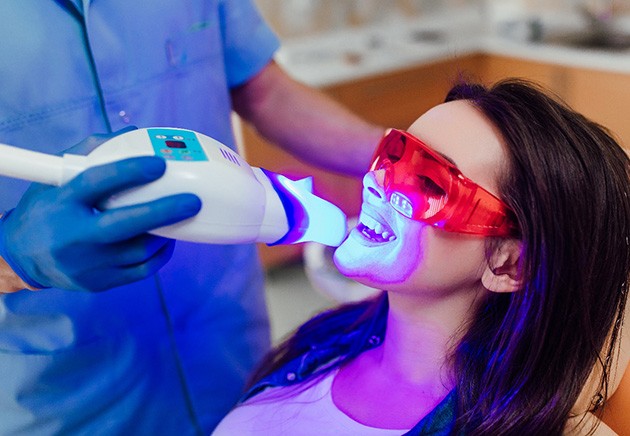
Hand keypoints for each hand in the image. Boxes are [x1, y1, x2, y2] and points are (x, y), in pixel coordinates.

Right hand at [0, 131, 201, 291]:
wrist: (23, 256)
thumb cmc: (48, 209)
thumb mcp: (57, 177)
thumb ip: (93, 152)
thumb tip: (134, 135)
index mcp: (62, 203)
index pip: (96, 182)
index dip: (129, 171)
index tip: (159, 163)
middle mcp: (73, 236)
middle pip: (124, 225)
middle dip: (163, 211)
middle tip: (192, 201)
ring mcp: (87, 264)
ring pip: (139, 250)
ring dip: (166, 232)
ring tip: (181, 216)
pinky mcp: (100, 283)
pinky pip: (141, 271)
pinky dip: (160, 254)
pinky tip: (168, 239)